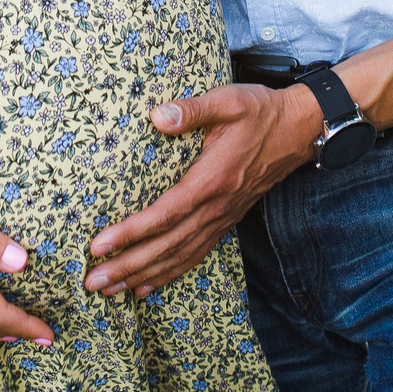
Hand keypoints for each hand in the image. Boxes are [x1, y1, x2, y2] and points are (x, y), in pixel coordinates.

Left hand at [84, 82, 320, 298]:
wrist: (299, 130)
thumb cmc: (261, 112)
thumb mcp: (229, 101)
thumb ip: (193, 109)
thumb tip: (158, 116)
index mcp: (212, 180)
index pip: (165, 214)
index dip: (131, 233)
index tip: (100, 246)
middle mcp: (216, 207)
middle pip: (167, 246)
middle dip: (128, 266)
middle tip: (93, 282)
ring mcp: (222, 218)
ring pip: (178, 256)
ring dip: (142, 276)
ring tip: (109, 290)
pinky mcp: (226, 221)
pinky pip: (195, 255)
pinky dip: (169, 273)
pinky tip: (146, 286)